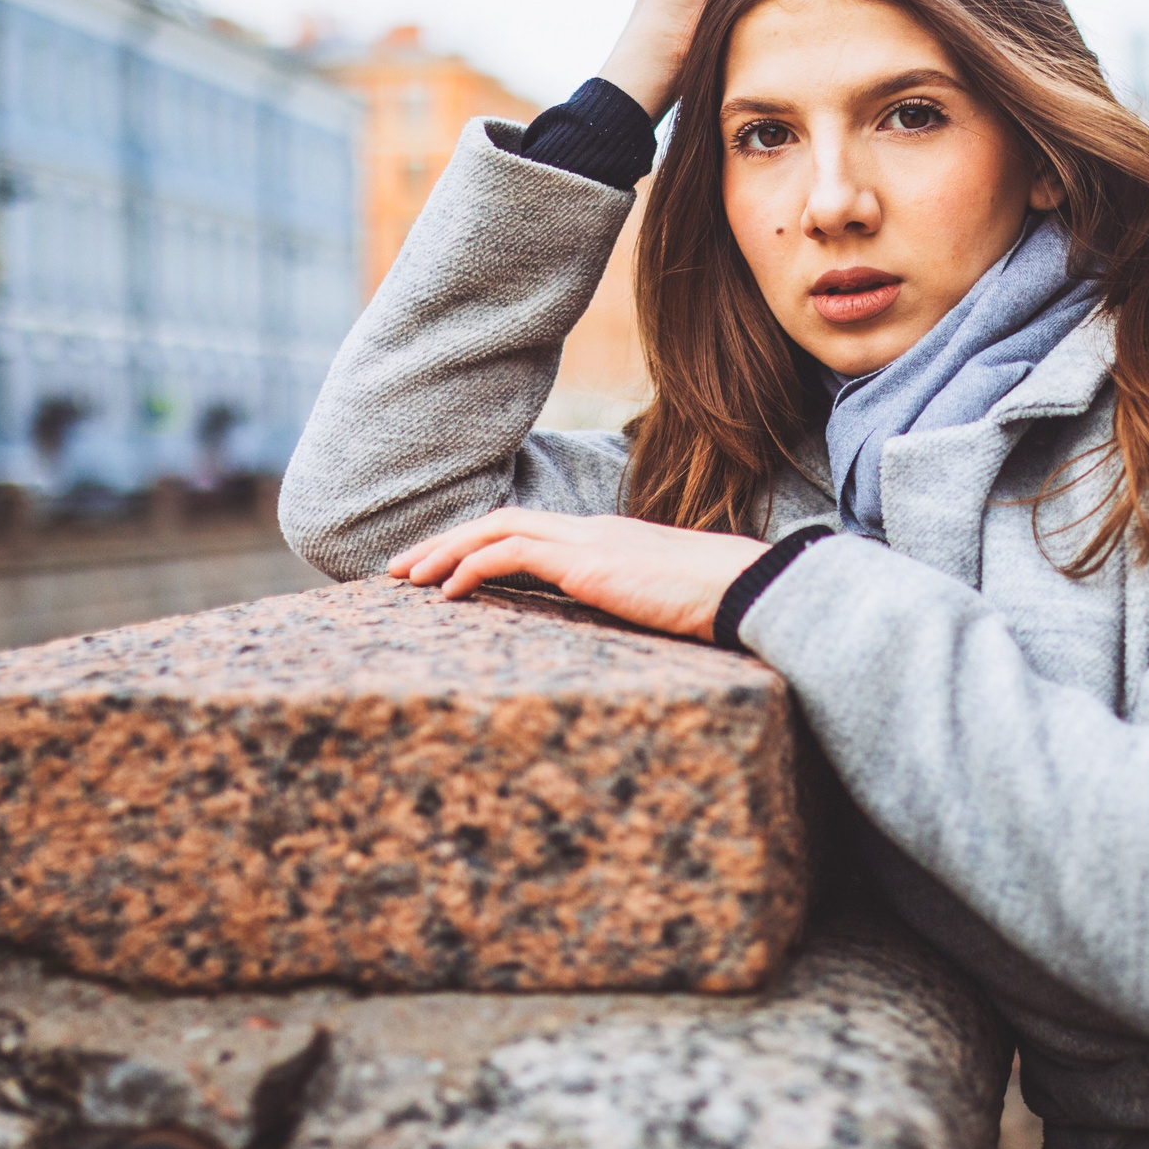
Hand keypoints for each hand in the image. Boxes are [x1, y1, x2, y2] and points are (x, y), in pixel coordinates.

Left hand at [388, 507, 771, 642]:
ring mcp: (587, 542)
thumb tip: (614, 626)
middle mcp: (589, 531)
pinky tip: (447, 592)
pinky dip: (471, 567)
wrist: (747, 590)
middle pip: (501, 522)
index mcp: (605, 542)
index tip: (444, 570)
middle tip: (402, 568)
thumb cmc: (717, 605)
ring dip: (445, 552)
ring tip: (408, 578)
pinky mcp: (585, 562)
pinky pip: (511, 554)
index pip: (528, 531)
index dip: (480, 546)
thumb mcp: (659, 603)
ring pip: (496, 529)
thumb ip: (628, 604)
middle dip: (445, 543)